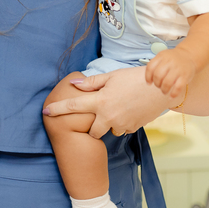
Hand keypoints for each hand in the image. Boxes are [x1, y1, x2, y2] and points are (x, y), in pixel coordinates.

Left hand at [42, 65, 171, 137]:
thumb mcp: (112, 76)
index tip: (45, 112)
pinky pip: (121, 129)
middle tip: (99, 114)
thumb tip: (74, 84)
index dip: (58, 109)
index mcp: (101, 101)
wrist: (162, 89)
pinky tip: (129, 111)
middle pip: (91, 131)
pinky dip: (121, 123)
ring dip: (108, 123)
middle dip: (91, 126)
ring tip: (119, 108)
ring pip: (108, 130)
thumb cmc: (136, 78)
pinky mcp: (132, 129)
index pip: (74, 106)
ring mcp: (121, 125)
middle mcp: (108, 116)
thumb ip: (92, 83)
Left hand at [145, 47, 195, 99]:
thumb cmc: (173, 59)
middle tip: (159, 86)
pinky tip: (171, 97)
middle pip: (158, 75)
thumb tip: (148, 81)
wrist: (189, 56)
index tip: (149, 83)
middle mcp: (170, 62)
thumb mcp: (163, 57)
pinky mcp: (185, 76)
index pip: (150, 67)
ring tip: (164, 91)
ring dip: (164, 89)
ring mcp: (178, 69)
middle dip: (156, 83)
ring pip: (167, 82)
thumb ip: (155, 66)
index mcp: (162, 56)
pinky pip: (178, 87)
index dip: (147, 77)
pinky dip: (174, 93)